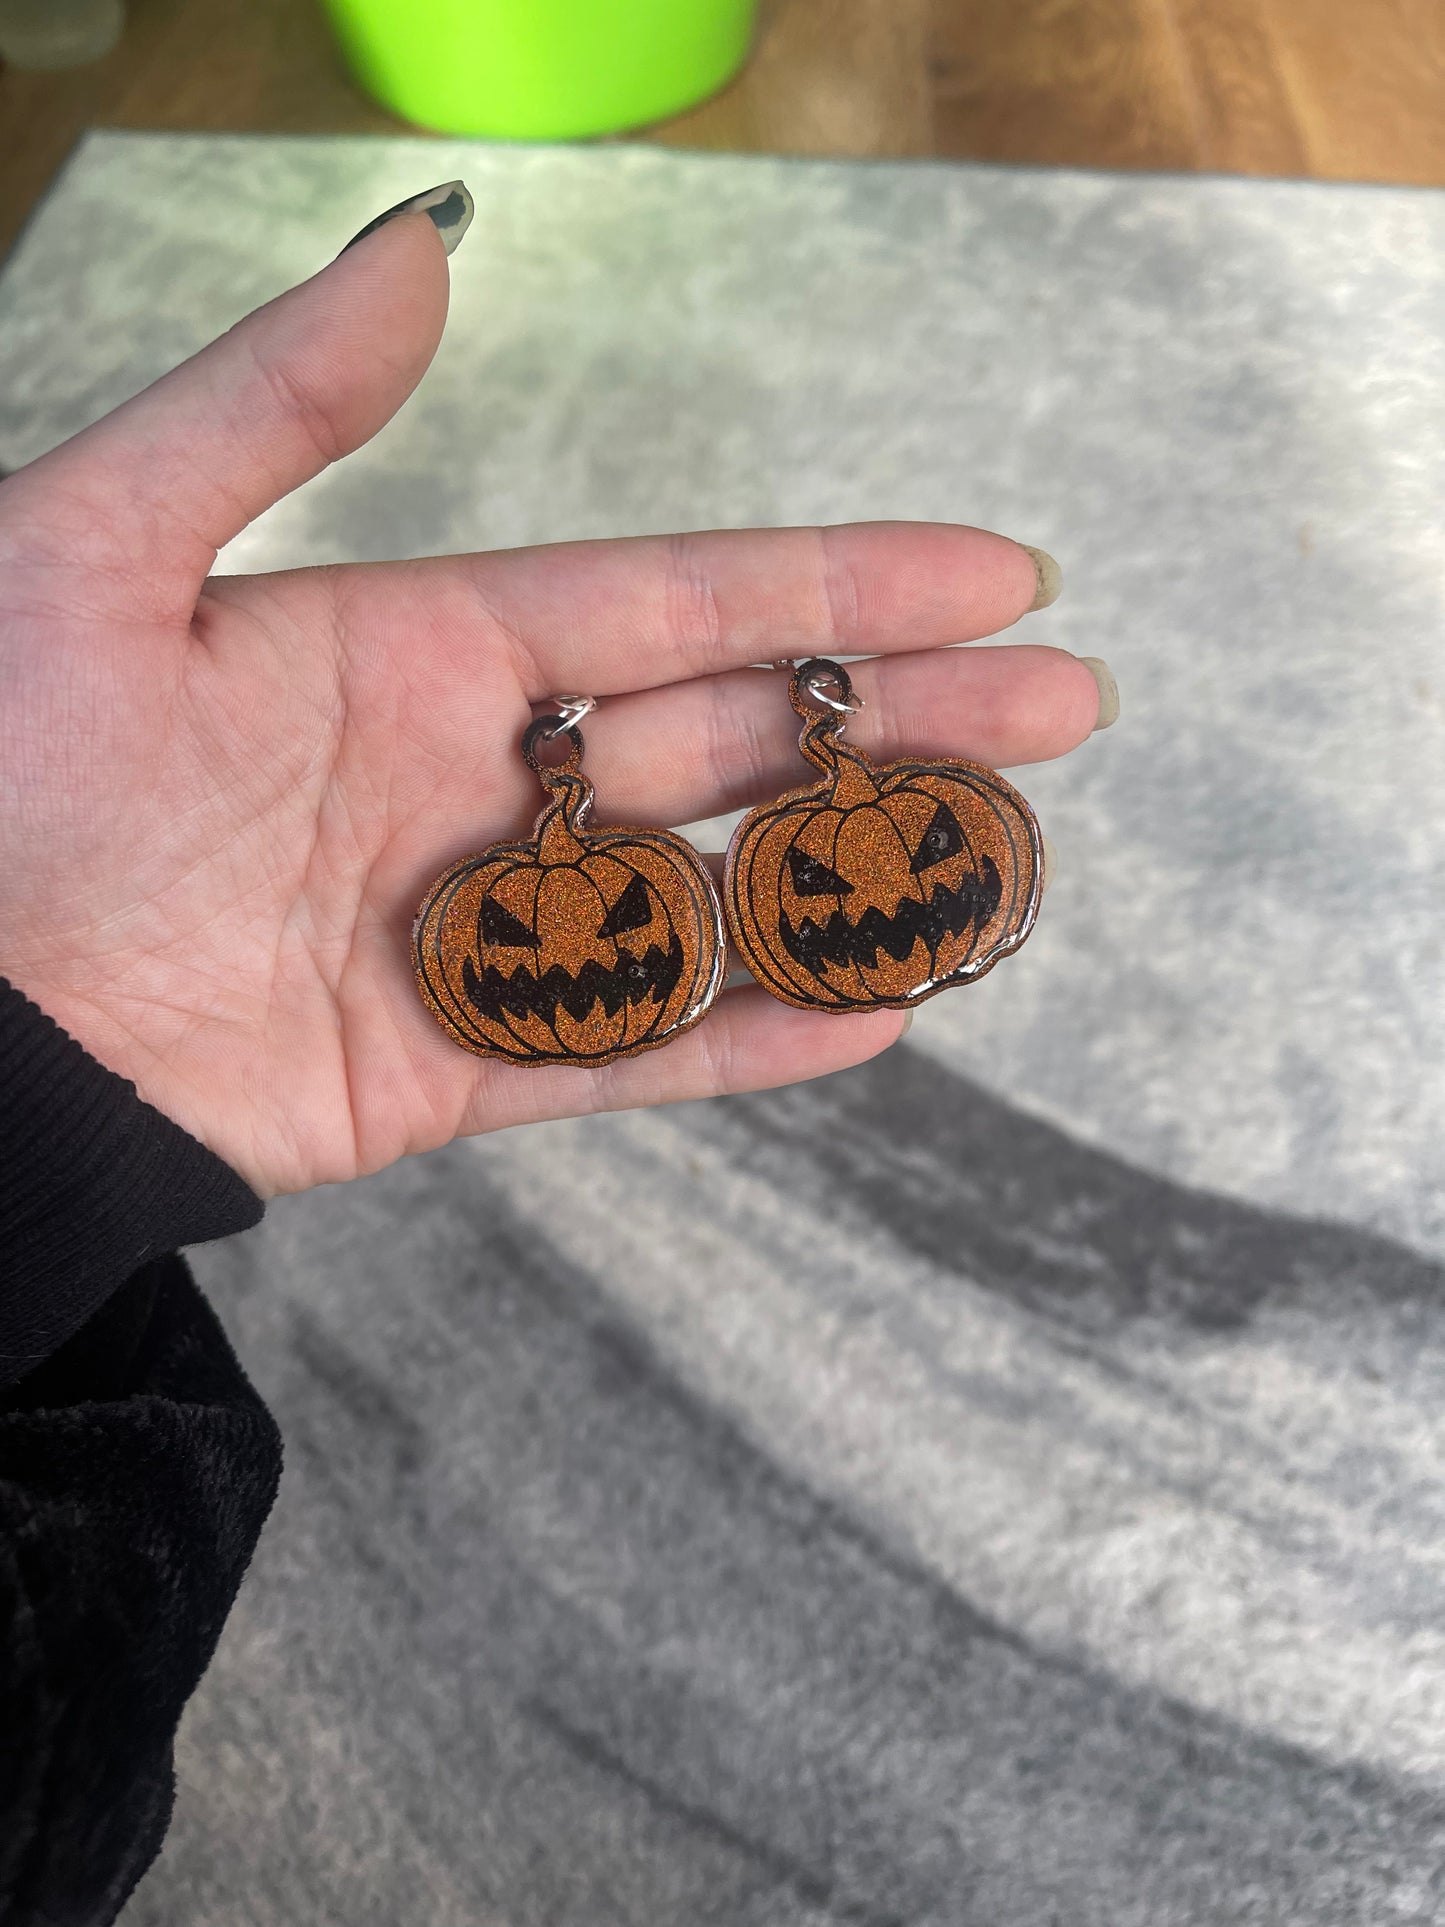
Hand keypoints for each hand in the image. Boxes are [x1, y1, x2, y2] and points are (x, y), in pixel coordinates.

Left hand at [0, 203, 1103, 1197]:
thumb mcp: (100, 548)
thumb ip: (274, 410)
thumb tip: (423, 247)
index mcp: (412, 645)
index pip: (673, 602)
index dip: (835, 581)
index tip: (989, 571)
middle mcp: (469, 777)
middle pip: (729, 739)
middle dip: (901, 719)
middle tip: (1064, 705)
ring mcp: (469, 928)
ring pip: (704, 895)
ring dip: (853, 874)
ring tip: (1001, 855)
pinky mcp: (440, 1070)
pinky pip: (624, 1052)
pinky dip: (747, 1040)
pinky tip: (873, 1014)